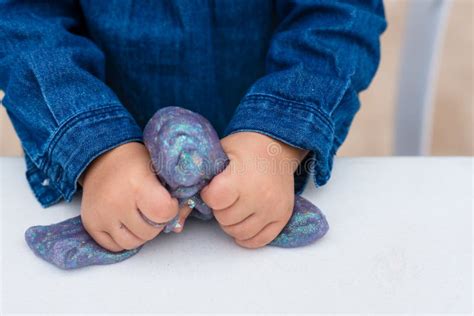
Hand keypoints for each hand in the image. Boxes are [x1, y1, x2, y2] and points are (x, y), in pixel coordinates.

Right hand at [80, 142, 190, 251]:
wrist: (100, 156)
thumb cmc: (134, 161)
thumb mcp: (159, 168)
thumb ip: (175, 194)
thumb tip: (178, 226)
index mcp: (137, 184)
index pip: (163, 213)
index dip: (171, 209)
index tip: (170, 200)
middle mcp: (116, 202)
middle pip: (149, 232)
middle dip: (157, 223)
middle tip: (154, 208)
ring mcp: (101, 215)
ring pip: (132, 243)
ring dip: (142, 233)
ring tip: (141, 216)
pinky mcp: (90, 224)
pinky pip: (114, 246)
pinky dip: (124, 238)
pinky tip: (127, 222)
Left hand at [201, 132, 306, 247]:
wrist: (277, 147)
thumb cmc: (245, 149)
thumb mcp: (220, 153)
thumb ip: (200, 176)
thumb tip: (180, 206)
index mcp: (242, 177)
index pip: (215, 200)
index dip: (209, 195)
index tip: (213, 187)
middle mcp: (260, 195)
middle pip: (226, 219)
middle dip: (220, 210)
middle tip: (225, 197)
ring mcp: (273, 208)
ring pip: (240, 233)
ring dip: (232, 224)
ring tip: (235, 207)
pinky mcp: (283, 216)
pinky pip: (260, 240)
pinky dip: (248, 236)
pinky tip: (244, 221)